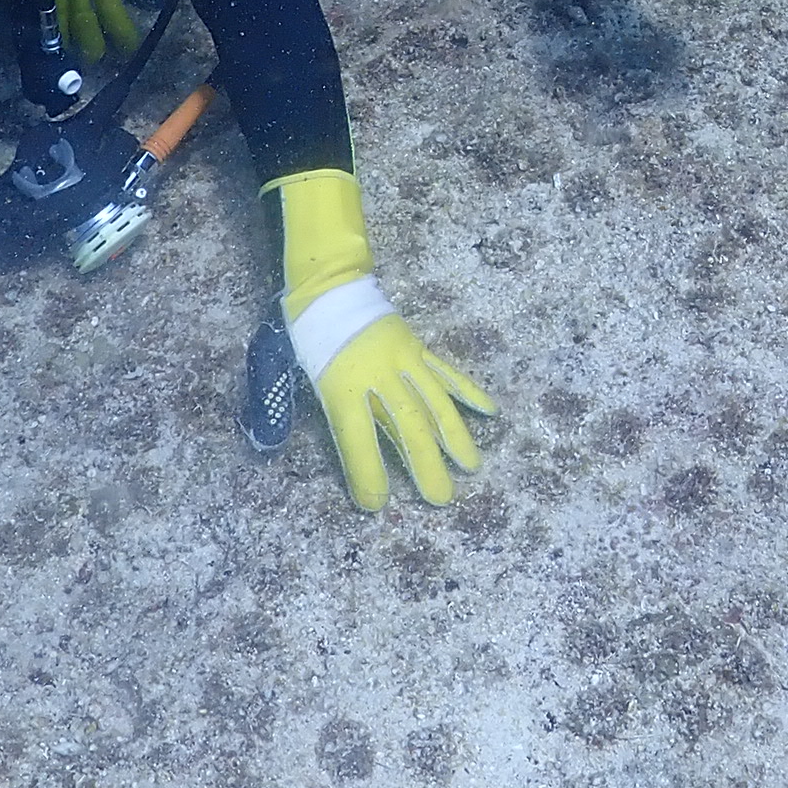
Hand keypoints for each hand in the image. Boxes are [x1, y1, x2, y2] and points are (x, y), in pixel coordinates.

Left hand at [270, 170, 493, 509]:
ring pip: (434, 401)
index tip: (377, 504)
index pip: (356, 435)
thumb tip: (299, 448)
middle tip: (442, 498)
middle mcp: (377, 372)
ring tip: (471, 466)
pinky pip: (446, 373)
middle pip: (406, 424)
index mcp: (340, 382)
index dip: (366, 471)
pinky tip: (489, 411)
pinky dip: (468, 392)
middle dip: (425, 463)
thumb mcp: (298, 374)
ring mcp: (403, 358)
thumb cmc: (309, 334)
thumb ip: (310, 411)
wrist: (330, 283)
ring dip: (455, 436)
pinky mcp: (418, 347)